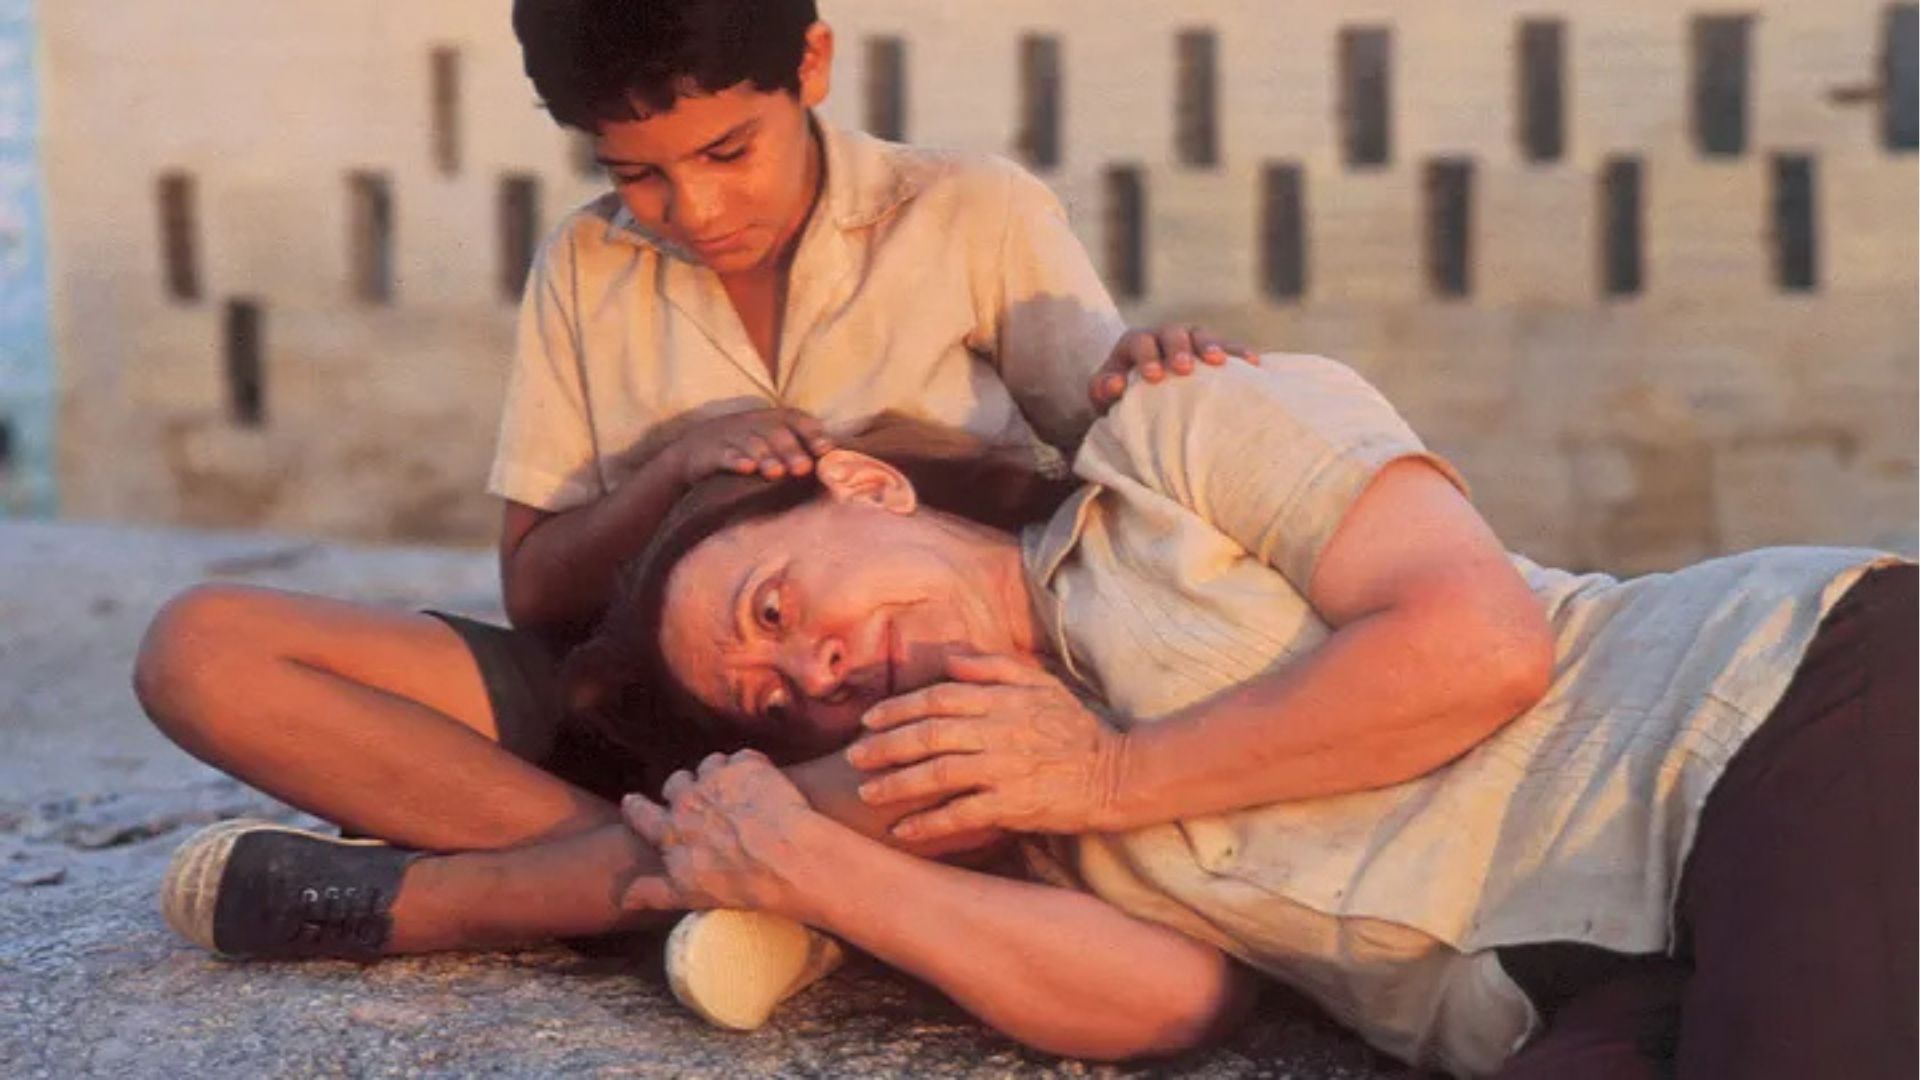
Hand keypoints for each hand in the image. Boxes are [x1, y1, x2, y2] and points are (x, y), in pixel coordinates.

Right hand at [618, 750, 819, 916]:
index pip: (640, 813)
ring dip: (718, 775)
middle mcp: (688, 799)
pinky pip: (743, 758)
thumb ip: (653, 892)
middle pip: (676, 782)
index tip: (632, 801)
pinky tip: (762, 783)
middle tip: (699, 798)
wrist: (789, 858)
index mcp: (670, 831)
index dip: (636, 806)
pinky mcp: (747, 765)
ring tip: (736, 791)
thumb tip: (624, 898)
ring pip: (709, 765)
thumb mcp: (690, 895)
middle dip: (684, 787)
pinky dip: (750, 768)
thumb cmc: (741, 882)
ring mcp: (717, 779)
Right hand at [670, 408, 833, 483]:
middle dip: (791, 450)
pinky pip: (723, 454)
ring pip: (751, 444)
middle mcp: (754, 423)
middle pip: (776, 433)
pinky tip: (744, 467)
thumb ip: (800, 450)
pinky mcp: (710, 451)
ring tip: (776, 472)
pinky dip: (734, 459)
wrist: (694, 451)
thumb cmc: (745, 449)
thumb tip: (836, 467)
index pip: (797, 419)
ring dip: (765, 457)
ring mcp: (731, 436)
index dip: (812, 433)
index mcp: (773, 420)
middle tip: (803, 469)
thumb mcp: (770, 443)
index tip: (826, 450)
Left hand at [845, 654, 1125, 841]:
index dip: (899, 708)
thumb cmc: (1078, 728)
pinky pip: (961, 814)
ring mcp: (1005, 768)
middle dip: (885, 745)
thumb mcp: (1042, 684)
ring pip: (938, 773)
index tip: (869, 720)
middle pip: (928, 734)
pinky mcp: (1013, 804)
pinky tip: (903, 830)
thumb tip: (951, 660)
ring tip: (867, 793)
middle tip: (853, 757)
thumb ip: (994, 667)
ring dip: (897, 783)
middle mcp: (998, 730)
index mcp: (1001, 699)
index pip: (937, 698)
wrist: (1118, 773)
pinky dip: (930, 822)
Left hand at [1087, 324, 1257, 409]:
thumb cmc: (1120, 398)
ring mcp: (1191, 341)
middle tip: (1184, 368)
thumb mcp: (1104, 395)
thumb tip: (1114, 385)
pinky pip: (1229, 349)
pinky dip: (1240, 354)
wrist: (1142, 394)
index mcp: (1136, 343)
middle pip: (1173, 334)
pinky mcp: (1212, 352)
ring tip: (1220, 362)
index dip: (1147, 357)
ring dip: (1213, 346)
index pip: (1140, 343)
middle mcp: (1164, 336)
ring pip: (1203, 336)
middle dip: (1179, 349)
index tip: (1154, 376)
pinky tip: (1254, 364)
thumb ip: (1103, 389)